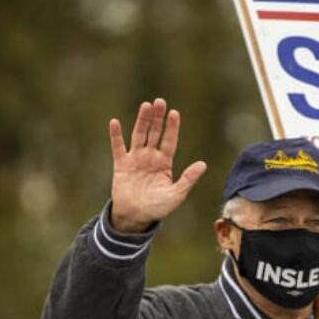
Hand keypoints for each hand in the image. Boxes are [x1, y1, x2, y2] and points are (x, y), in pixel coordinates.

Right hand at [108, 97, 206, 232]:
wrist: (136, 217)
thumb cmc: (157, 208)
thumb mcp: (176, 195)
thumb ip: (188, 179)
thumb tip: (202, 164)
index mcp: (164, 163)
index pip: (169, 141)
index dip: (172, 128)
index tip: (174, 113)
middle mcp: (150, 157)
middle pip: (154, 133)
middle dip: (157, 118)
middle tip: (160, 102)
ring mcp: (135, 159)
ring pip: (139, 135)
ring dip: (142, 121)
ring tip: (146, 106)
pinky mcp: (121, 164)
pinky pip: (118, 147)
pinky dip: (116, 135)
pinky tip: (115, 122)